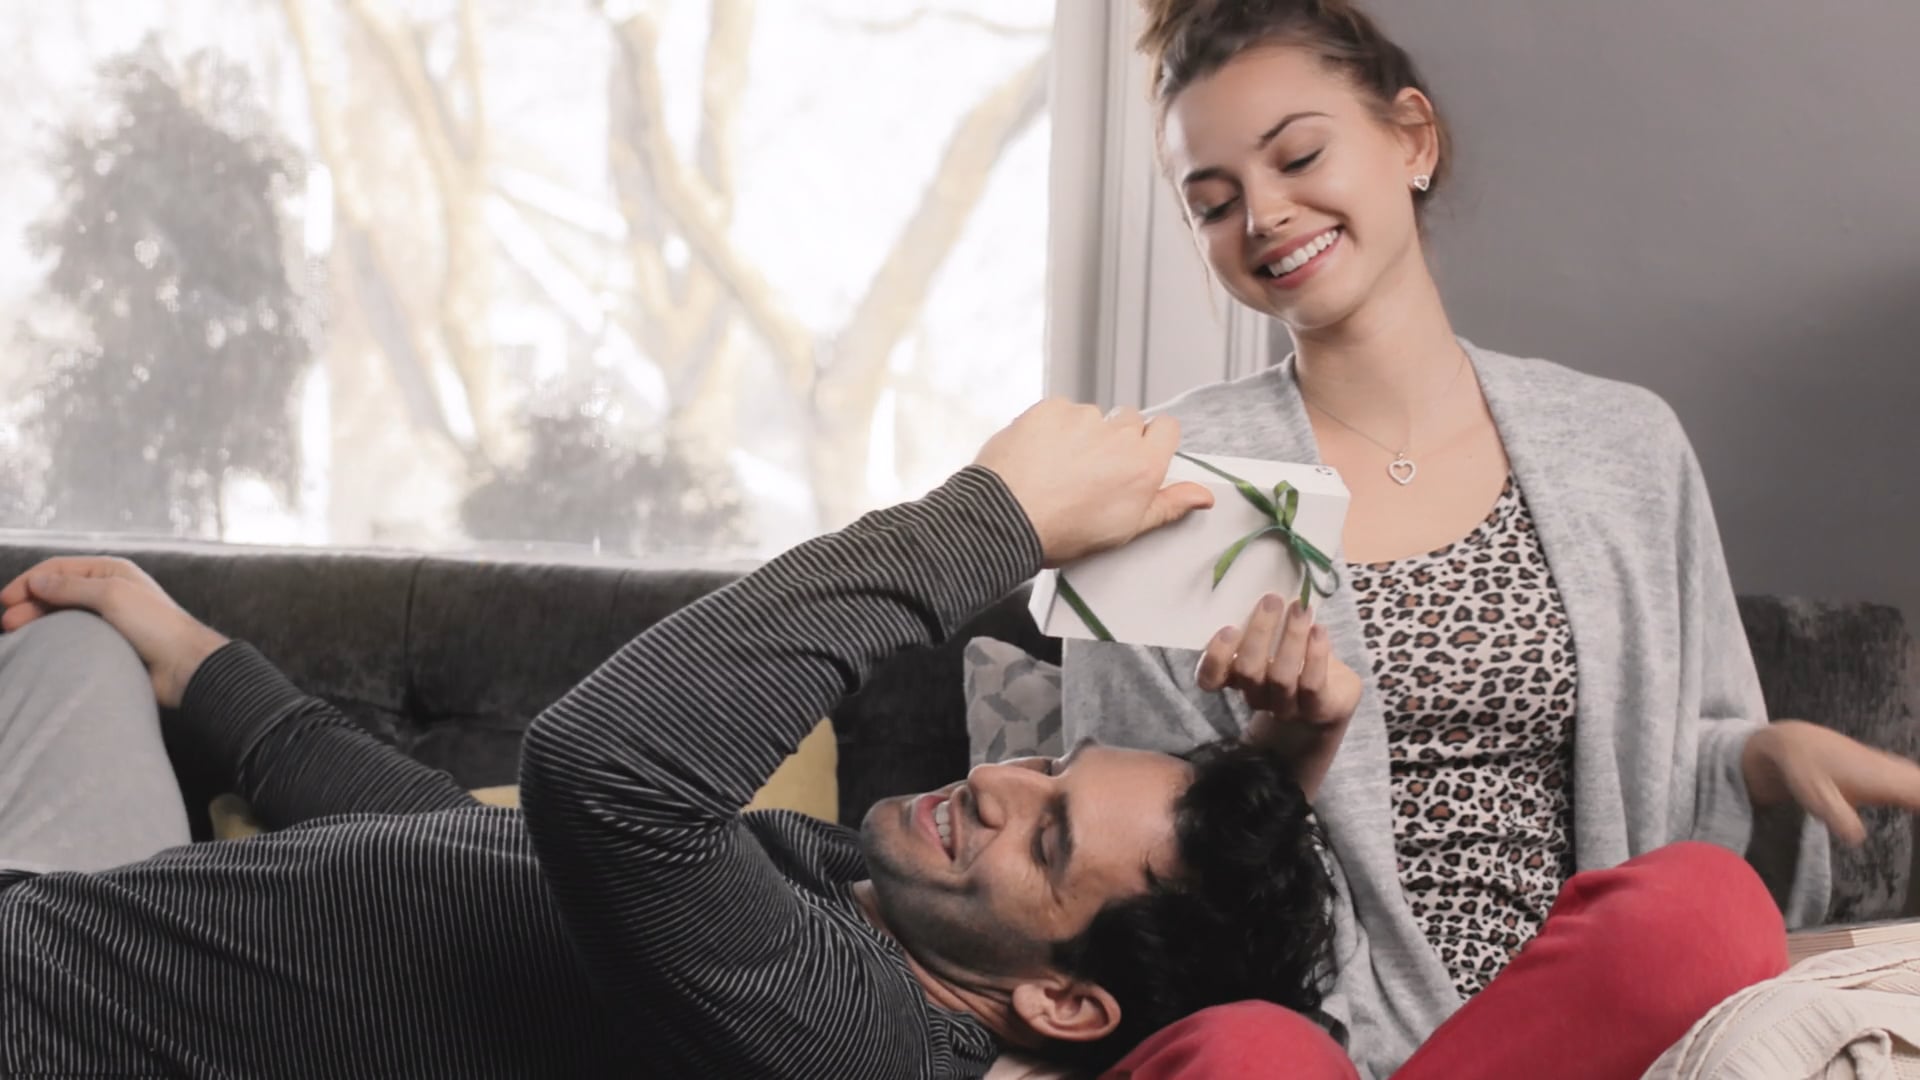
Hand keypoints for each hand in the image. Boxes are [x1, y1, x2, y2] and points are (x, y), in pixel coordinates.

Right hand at [0, 557, 228, 708]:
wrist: (185, 666)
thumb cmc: (157, 626)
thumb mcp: (112, 596)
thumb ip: (71, 587)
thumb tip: (37, 582)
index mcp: (112, 572)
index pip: (59, 569)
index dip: (29, 581)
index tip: (5, 600)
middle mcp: (109, 592)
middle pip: (57, 592)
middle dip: (28, 604)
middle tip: (7, 624)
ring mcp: (108, 619)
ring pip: (62, 616)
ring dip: (37, 622)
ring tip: (15, 636)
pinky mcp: (108, 644)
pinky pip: (73, 638)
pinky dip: (52, 639)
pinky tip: (37, 648)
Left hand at [973, 399, 1213, 566]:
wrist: (1006, 518)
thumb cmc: (1063, 531)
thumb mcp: (1125, 529)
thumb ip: (1168, 505)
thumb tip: (1204, 495)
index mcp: (1144, 465)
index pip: (1167, 428)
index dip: (1151, 441)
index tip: (1134, 456)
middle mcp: (1120, 434)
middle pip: (1129, 421)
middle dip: (1116, 439)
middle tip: (1092, 469)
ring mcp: (1084, 417)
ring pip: (1092, 416)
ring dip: (1081, 433)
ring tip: (1058, 466)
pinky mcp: (1050, 408)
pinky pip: (1060, 411)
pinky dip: (1052, 427)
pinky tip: (1039, 454)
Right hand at [1195, 594, 1362, 799]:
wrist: (1333, 699)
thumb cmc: (1297, 659)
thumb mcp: (1276, 642)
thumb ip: (1266, 623)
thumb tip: (1268, 583)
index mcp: (1237, 678)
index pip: (1210, 679)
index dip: (1215, 657)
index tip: (1228, 627)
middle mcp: (1256, 695)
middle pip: (1248, 671)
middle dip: (1259, 632)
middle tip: (1272, 600)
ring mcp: (1285, 707)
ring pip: (1281, 677)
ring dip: (1291, 637)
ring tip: (1302, 608)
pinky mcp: (1316, 709)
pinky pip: (1311, 684)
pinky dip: (1315, 654)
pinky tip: (1319, 630)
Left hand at [1742, 720, 1919, 845]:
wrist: (1796, 742)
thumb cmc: (1805, 770)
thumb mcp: (1816, 798)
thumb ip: (1837, 817)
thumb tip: (1856, 839)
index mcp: (1889, 780)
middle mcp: (1901, 773)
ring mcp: (1899, 770)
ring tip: (1918, 813)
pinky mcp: (1894, 772)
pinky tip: (1915, 802)